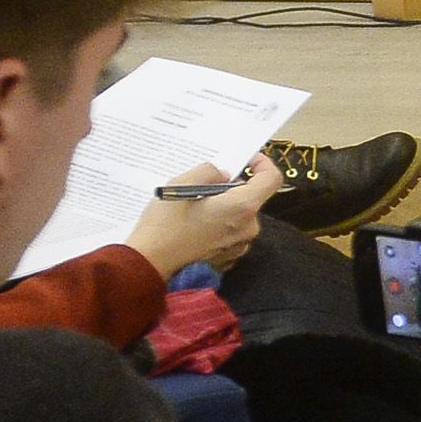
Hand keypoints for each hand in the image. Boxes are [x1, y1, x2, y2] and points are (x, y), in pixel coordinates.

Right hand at [125, 155, 282, 274]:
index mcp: (242, 207)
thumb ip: (210, 171)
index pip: (272, 179)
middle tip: (205, 183)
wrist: (148, 262)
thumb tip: (224, 173)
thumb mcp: (181, 184)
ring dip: (224, 205)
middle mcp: (248, 227)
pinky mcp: (227, 256)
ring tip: (195, 204)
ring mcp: (239, 244)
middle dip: (233, 186)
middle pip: (252, 197)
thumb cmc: (164, 224)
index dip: (263, 164)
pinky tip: (195, 223)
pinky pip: (231, 231)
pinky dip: (219, 223)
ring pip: (240, 214)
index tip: (247, 159)